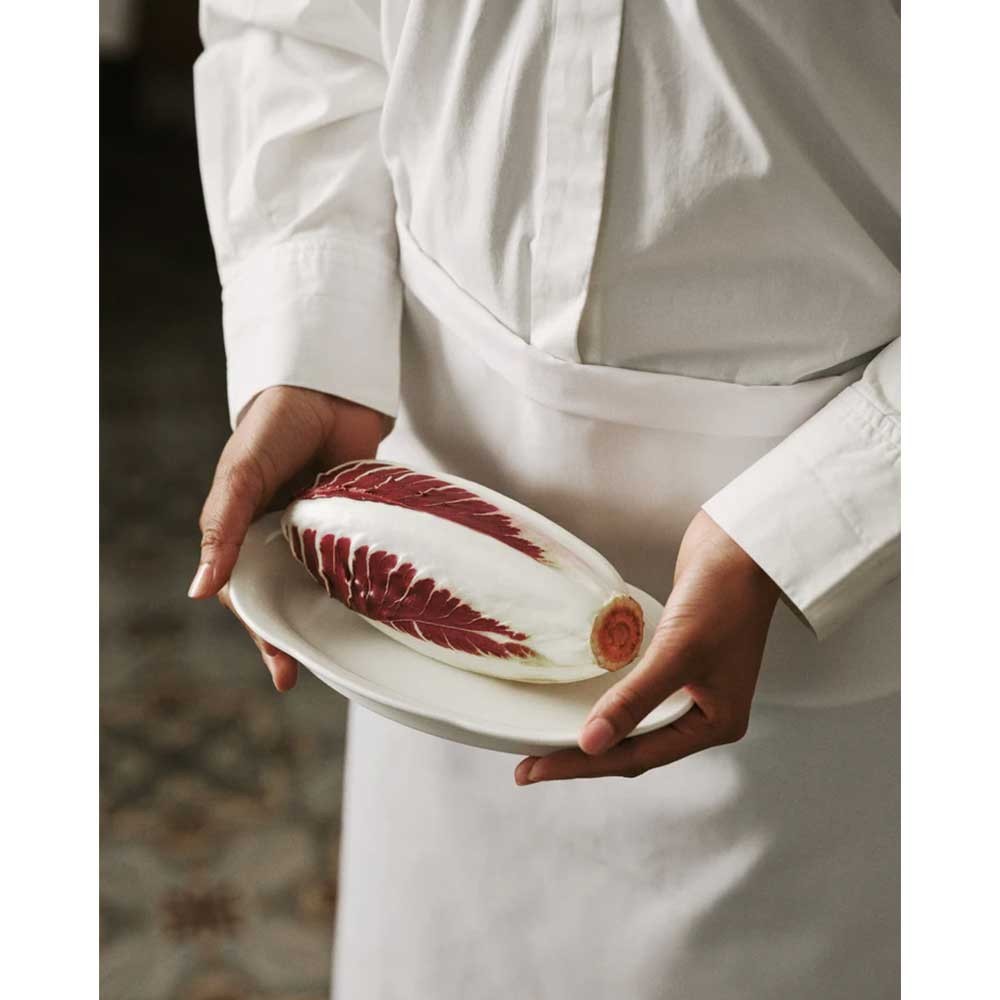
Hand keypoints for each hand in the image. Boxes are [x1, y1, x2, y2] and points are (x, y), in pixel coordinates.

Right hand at [188, 386, 388, 690]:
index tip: (284, 670)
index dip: (265, 633)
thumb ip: (222, 530)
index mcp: (246, 533)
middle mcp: (283, 537)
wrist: (329, 388)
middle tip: (316, 672)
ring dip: (336, 615)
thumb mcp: (242, 477)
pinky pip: (362, 558)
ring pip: (326, 583)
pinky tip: (384, 609)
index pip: (251, 595)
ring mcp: (321, 530)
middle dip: (299, 635)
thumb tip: (198, 592)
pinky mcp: (357, 517)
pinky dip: (369, 581)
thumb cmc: (273, 427)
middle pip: (289, 597)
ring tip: (351, 651)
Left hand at [514, 510, 779, 783]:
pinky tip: (577, 699)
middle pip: (633, 747)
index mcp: (715, 723)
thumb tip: (591, 743)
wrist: (740, 544)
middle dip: (582, 755)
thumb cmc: (724, 595)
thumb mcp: (679, 651)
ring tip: (545, 739)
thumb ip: (635, 699)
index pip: (638, 757)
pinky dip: (606, 700)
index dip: (583, 765)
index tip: (534, 770)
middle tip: (528, 764)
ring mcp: (690, 686)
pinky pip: (633, 691)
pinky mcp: (675, 659)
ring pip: (632, 722)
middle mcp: (703, 712)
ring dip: (592, 730)